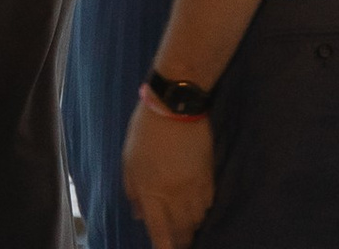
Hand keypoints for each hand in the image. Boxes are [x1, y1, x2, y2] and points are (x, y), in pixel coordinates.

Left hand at [122, 97, 214, 248]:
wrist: (176, 105)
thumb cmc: (145, 131)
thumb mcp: (129, 159)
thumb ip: (133, 190)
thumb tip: (139, 214)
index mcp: (152, 192)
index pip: (159, 232)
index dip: (163, 248)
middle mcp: (175, 196)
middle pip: (181, 231)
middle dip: (179, 241)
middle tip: (176, 243)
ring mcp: (194, 188)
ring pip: (196, 221)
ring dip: (190, 228)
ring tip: (185, 229)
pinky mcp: (209, 177)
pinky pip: (208, 205)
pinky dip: (202, 211)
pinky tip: (197, 209)